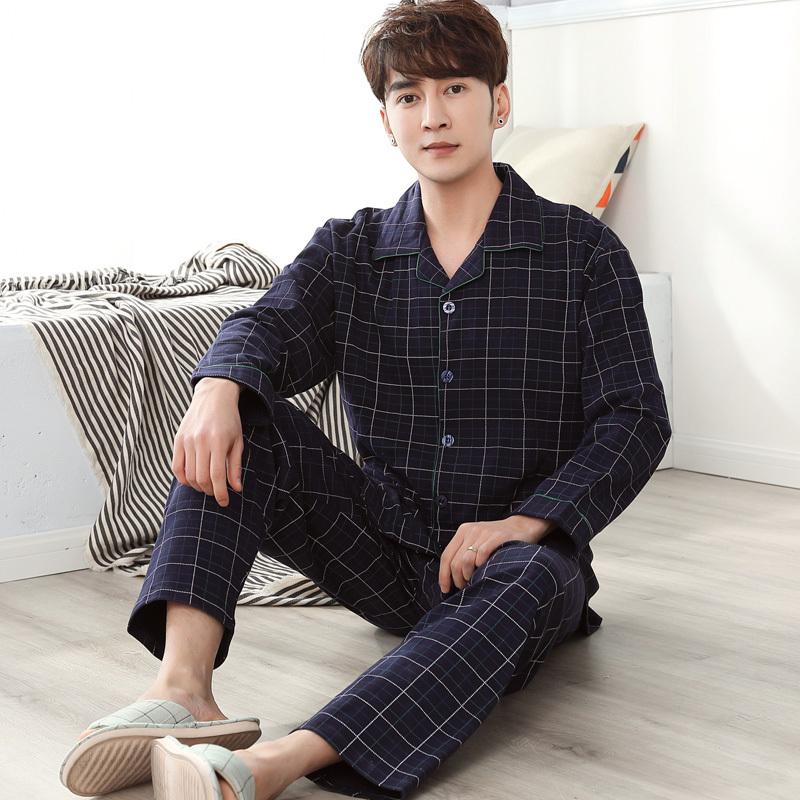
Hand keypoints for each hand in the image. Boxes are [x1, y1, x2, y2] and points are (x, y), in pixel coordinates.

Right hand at [172, 377, 243, 506]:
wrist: (213, 396)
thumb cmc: (230, 420)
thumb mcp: (238, 441)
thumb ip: (235, 466)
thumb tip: (236, 488)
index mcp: (218, 442)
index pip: (217, 476)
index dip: (220, 493)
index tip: (224, 502)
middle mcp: (200, 441)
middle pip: (201, 478)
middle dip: (210, 491)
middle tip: (217, 492)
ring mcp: (187, 440)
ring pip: (188, 475)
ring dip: (197, 486)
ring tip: (207, 486)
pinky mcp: (178, 439)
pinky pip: (176, 466)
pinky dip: (183, 478)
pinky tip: (192, 480)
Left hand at [438, 515, 554, 593]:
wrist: (521, 526)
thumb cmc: (497, 541)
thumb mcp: (477, 542)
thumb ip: (464, 554)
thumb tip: (451, 578)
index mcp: (463, 531)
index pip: (446, 556)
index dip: (443, 575)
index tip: (445, 589)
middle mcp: (471, 530)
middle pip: (455, 561)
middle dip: (457, 579)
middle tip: (465, 587)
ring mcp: (484, 532)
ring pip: (466, 560)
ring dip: (468, 576)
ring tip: (474, 581)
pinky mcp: (498, 537)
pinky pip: (482, 554)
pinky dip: (481, 566)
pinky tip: (485, 570)